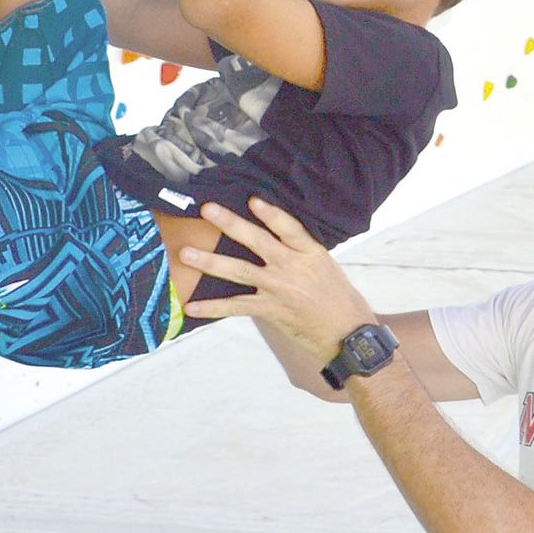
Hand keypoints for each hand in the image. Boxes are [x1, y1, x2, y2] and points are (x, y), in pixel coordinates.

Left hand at [180, 198, 374, 363]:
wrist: (346, 332)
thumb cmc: (337, 296)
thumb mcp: (324, 265)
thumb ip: (299, 250)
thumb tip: (273, 235)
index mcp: (310, 253)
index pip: (289, 227)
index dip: (271, 213)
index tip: (252, 200)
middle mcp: (292, 267)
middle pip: (257, 241)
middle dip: (230, 223)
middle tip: (207, 209)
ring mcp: (279, 288)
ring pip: (240, 271)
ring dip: (211, 262)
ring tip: (187, 253)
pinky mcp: (270, 310)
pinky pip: (236, 306)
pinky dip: (213, 307)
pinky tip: (191, 307)